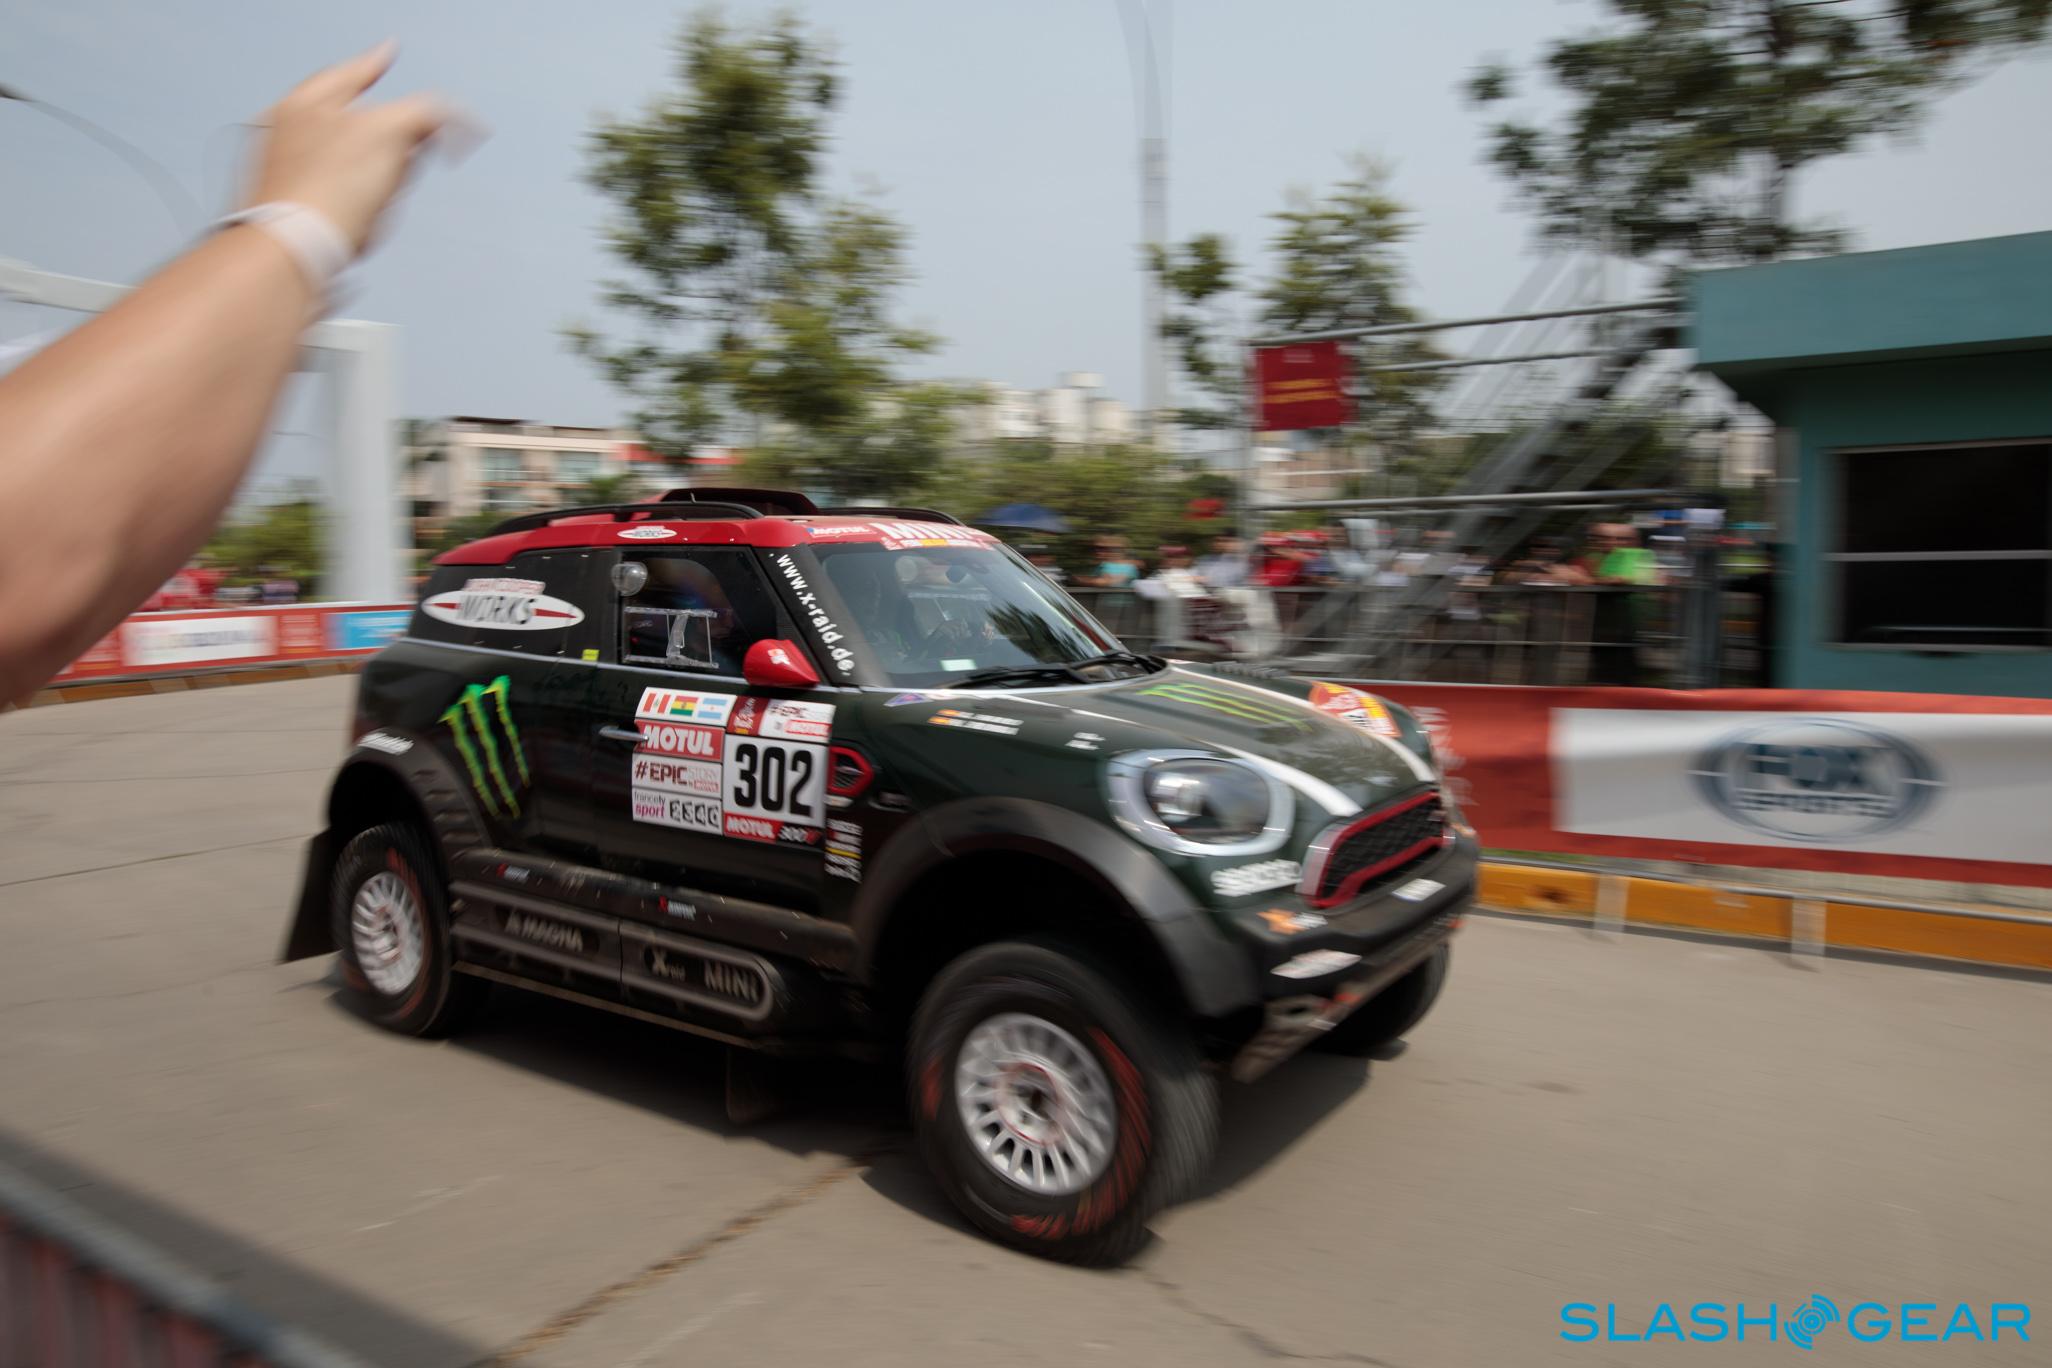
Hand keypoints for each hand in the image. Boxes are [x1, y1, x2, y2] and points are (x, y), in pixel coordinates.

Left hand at [244, 43, 448, 253]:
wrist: (291, 251)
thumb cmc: (330, 191)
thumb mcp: (386, 135)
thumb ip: (418, 114)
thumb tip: (439, 117)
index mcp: (306, 103)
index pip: (352, 72)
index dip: (377, 63)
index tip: (391, 52)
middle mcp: (289, 130)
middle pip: (356, 118)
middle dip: (389, 133)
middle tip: (412, 150)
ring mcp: (287, 169)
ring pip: (349, 159)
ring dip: (375, 174)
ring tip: (380, 198)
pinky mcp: (291, 205)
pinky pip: (337, 194)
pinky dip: (355, 201)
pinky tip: (362, 219)